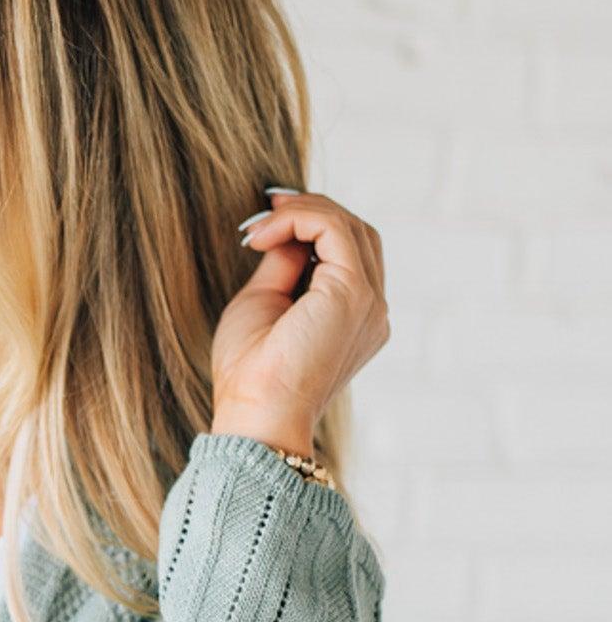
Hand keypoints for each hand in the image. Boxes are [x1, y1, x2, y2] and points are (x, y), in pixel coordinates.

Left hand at [210, 187, 390, 448]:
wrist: (255, 414)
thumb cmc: (251, 374)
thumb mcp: (264, 304)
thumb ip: (283, 266)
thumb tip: (284, 231)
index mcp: (354, 318)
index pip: (348, 252)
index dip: (311, 225)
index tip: (267, 220)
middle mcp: (371, 310)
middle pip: (356, 233)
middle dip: (310, 212)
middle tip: (266, 207)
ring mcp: (369, 302)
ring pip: (348, 226)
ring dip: (302, 212)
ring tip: (260, 225)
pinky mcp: (354, 293)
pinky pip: (334, 229)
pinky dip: (299, 219)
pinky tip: (263, 235)